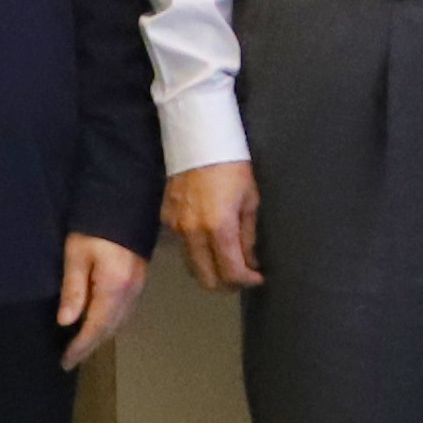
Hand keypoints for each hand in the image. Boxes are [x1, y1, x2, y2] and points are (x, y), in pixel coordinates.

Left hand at [56, 233, 149, 371]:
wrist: (125, 199)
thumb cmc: (95, 225)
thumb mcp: (77, 254)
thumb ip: (73, 289)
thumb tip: (66, 322)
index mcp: (114, 288)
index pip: (95, 327)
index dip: (80, 347)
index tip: (65, 362)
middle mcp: (130, 293)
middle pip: (110, 329)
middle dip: (90, 346)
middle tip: (71, 359)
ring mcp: (138, 286)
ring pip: (120, 322)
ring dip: (101, 336)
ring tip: (82, 345)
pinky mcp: (139, 279)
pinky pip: (125, 311)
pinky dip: (111, 322)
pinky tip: (99, 322)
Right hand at [164, 163, 263, 292]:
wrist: (198, 139)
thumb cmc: (232, 165)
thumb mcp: (250, 200)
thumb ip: (248, 236)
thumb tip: (250, 262)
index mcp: (218, 227)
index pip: (230, 272)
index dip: (246, 281)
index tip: (256, 278)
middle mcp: (193, 232)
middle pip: (206, 278)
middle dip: (227, 283)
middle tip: (241, 275)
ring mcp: (176, 226)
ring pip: (191, 266)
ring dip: (210, 271)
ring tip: (227, 262)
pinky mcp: (166, 218)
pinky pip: (181, 247)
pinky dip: (196, 253)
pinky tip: (209, 243)